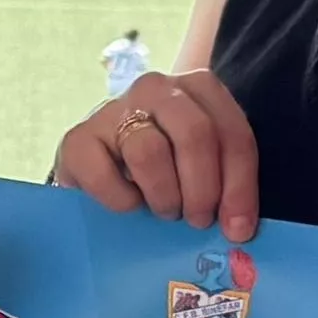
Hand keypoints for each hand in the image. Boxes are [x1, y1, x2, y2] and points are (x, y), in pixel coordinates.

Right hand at [56, 68, 259, 239]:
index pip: (232, 134)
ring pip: (149, 152)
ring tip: (165, 211)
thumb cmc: (167, 168)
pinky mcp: (77, 138)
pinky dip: (122, 201)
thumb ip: (225, 184)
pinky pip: (104, 174)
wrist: (105, 166)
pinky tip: (129, 206)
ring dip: (164, 195)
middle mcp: (157, 88)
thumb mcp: (204, 166)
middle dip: (203, 189)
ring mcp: (113, 108)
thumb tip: (238, 230)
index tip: (237, 228)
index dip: (240, 186)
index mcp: (199, 89)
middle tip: (198, 220)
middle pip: (195, 134)